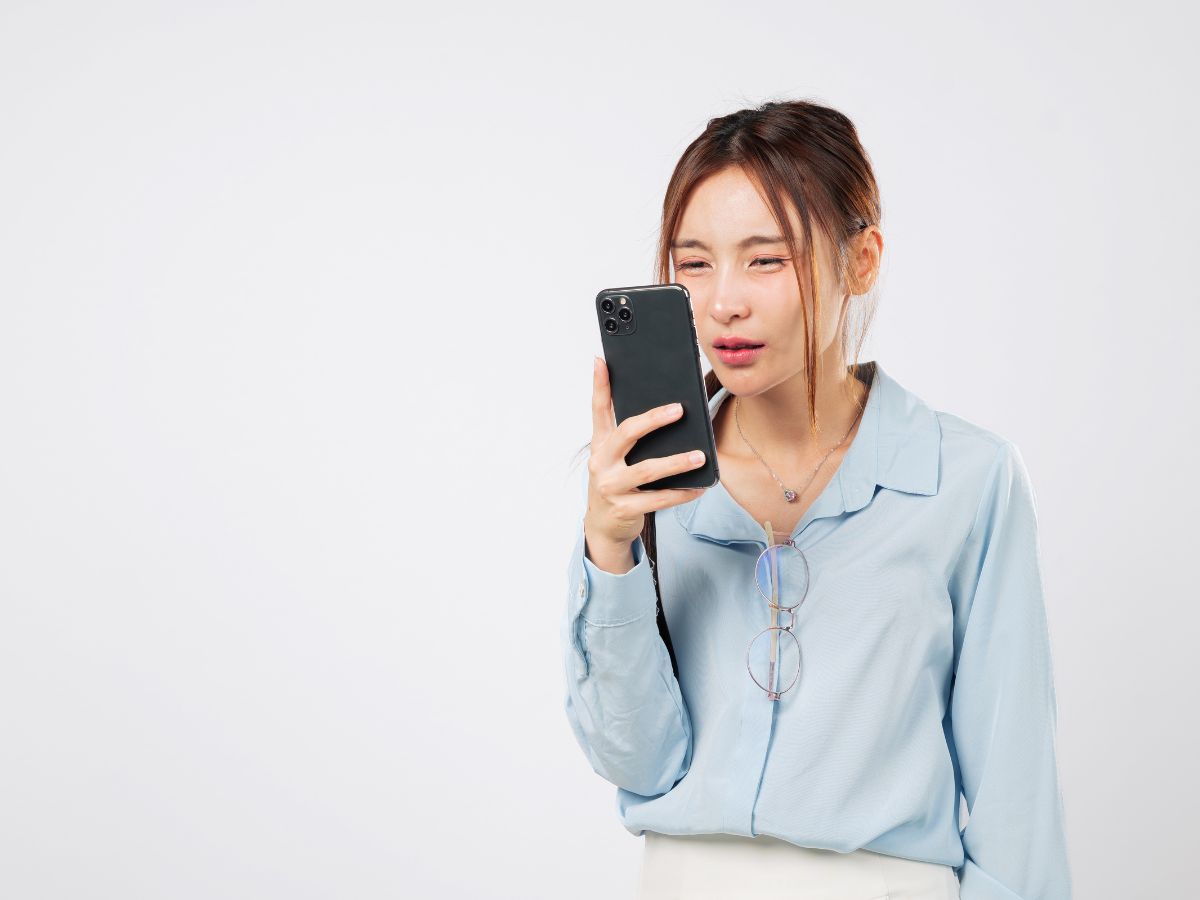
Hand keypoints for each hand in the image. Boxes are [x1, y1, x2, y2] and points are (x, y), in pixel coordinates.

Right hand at [584, 356, 709, 558]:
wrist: (603, 525)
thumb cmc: (616, 481)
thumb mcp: (613, 456)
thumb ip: (628, 433)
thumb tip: (663, 407)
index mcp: (600, 444)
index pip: (598, 409)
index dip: (599, 385)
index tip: (602, 360)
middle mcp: (601, 462)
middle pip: (626, 434)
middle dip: (653, 420)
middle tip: (679, 410)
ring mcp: (611, 486)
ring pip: (646, 471)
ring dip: (676, 462)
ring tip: (700, 456)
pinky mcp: (625, 508)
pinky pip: (658, 500)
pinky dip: (680, 493)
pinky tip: (698, 487)